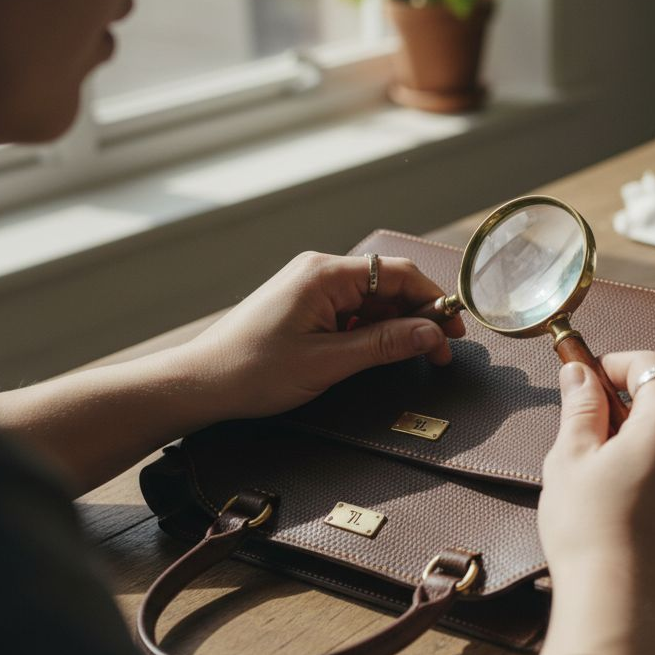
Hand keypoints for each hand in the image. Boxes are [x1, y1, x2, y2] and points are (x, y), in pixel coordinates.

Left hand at [180, 251, 465, 419]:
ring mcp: (310, 286)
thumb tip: (431, 333)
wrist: (200, 383)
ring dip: (395, 325)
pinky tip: (380, 352)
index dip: (431, 302)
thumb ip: (384, 344)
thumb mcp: (328, 362)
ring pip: (372, 299)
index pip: (397, 275)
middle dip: (417, 317)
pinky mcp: (305, 303)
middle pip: (387, 285)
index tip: (453, 331)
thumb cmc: (252, 371)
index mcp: (324, 275)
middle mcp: (319, 271)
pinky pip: (351, 309)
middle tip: (438, 352)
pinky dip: (371, 329)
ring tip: (413, 356)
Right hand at [536, 351, 654, 654]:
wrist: (620, 605)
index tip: (589, 376)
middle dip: (629, 412)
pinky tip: (628, 509)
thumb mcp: (570, 457)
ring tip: (605, 480)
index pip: (650, 365)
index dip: (615, 364)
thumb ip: (581, 406)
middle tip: (588, 435)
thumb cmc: (590, 529)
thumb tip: (580, 374)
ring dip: (647, 448)